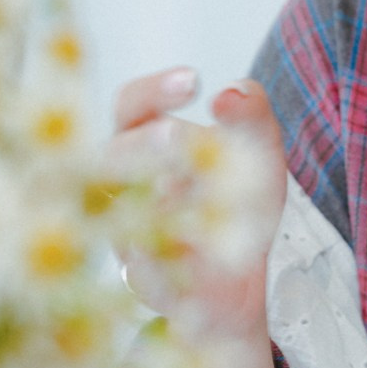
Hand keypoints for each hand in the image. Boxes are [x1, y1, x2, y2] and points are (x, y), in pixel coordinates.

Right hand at [109, 66, 286, 343]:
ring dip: (153, 204)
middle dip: (142, 146)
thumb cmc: (236, 199)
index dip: (155, 90)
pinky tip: (196, 251)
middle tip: (178, 136)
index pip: (131, 105)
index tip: (194, 80)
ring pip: (116, 218)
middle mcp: (122, 190)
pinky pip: (142, 275)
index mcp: (142, 145)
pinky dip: (166, 263)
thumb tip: (227, 92)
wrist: (241, 278)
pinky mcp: (148, 286)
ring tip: (190, 190)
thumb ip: (250, 114)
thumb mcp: (257, 151)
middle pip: (109, 159)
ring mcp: (127, 239)